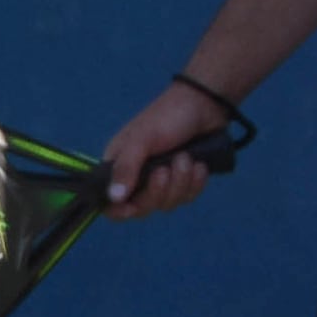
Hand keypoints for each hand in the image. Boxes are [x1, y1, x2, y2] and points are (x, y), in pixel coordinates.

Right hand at [97, 77, 238, 215]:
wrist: (205, 106)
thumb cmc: (166, 117)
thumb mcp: (142, 139)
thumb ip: (126, 168)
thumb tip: (113, 198)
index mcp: (120, 165)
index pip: (110, 201)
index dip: (118, 210)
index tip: (132, 208)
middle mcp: (138, 177)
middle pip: (142, 207)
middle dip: (158, 191)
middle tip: (166, 170)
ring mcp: (163, 180)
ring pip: (168, 204)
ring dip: (180, 182)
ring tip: (186, 158)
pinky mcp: (184, 181)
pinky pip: (187, 197)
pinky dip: (196, 183)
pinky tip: (199, 165)